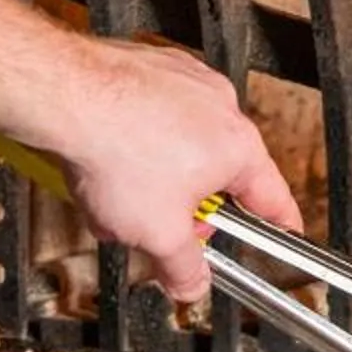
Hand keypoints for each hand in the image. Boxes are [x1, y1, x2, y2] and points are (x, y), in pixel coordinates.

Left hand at [46, 41, 304, 301]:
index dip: (280, 225)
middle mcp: (219, 107)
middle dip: (188, 208)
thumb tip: (191, 284)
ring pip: (181, 146)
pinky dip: (135, 141)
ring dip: (157, 177)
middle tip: (160, 228)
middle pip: (219, 175)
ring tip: (120, 193)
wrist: (65, 95)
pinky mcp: (149, 67)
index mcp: (238, 147)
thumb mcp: (157, 235)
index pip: (274, 198)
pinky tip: (106, 159)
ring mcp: (185, 81)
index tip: (285, 234)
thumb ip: (183, 268)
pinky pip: (152, 117)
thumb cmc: (115, 152)